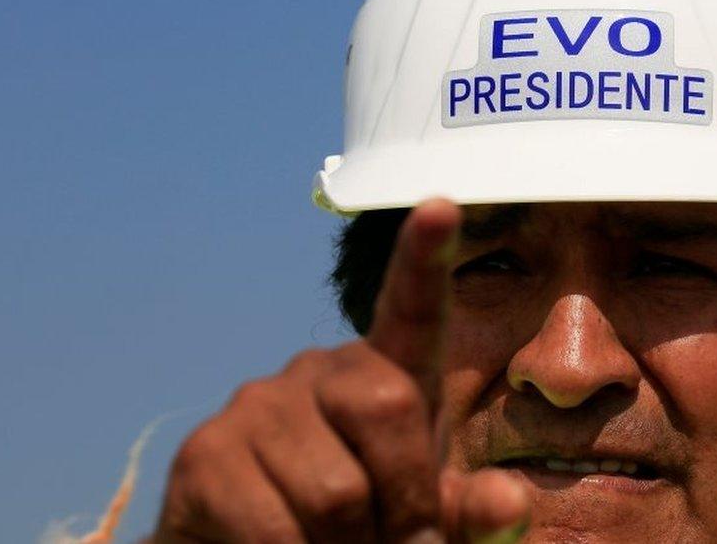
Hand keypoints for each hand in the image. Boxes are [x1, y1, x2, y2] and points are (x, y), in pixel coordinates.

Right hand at [150, 200, 528, 543]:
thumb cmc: (358, 530)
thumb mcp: (421, 520)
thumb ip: (465, 512)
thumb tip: (510, 499)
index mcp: (385, 379)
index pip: (410, 311)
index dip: (424, 261)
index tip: (443, 207)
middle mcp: (320, 373)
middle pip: (387, 406)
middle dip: (405, 503)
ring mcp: (257, 405)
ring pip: (336, 491)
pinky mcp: (206, 455)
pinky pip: (274, 529)